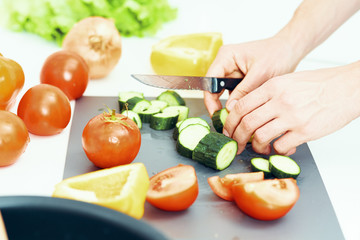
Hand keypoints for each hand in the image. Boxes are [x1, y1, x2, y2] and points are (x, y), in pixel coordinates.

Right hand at [204, 36, 301, 115]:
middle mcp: (225, 63)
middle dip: (218, 104)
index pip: (210, 81)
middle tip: (225, 121)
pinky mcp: (238, 79)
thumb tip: (229, 109)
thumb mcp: (260, 74)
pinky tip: (244, 111)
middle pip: (214, 88)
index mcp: (226, 57)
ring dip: (229, 105)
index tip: (215, 114)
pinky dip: (237, 103)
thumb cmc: (277, 55)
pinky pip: (233, 94)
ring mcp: (231, 72)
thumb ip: (243, 91)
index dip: (210, 98)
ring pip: (223, 93)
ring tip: (237, 117)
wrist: (289, 50)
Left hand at [224, 62, 359, 154]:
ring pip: (260, 137)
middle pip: (246, 123)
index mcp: (272, 86)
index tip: (228, 130)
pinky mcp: (305, 131)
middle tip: (236, 144)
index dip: (229, 122)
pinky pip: (280, 147)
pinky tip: (278, 149)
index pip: (240, 106)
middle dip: (236, 138)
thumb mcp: (287, 81)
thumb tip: (247, 112)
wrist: (347, 88)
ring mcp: (292, 117)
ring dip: (255, 146)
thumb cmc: (318, 84)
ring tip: (258, 148)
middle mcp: (280, 101)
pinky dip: (275, 151)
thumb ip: (266, 95)